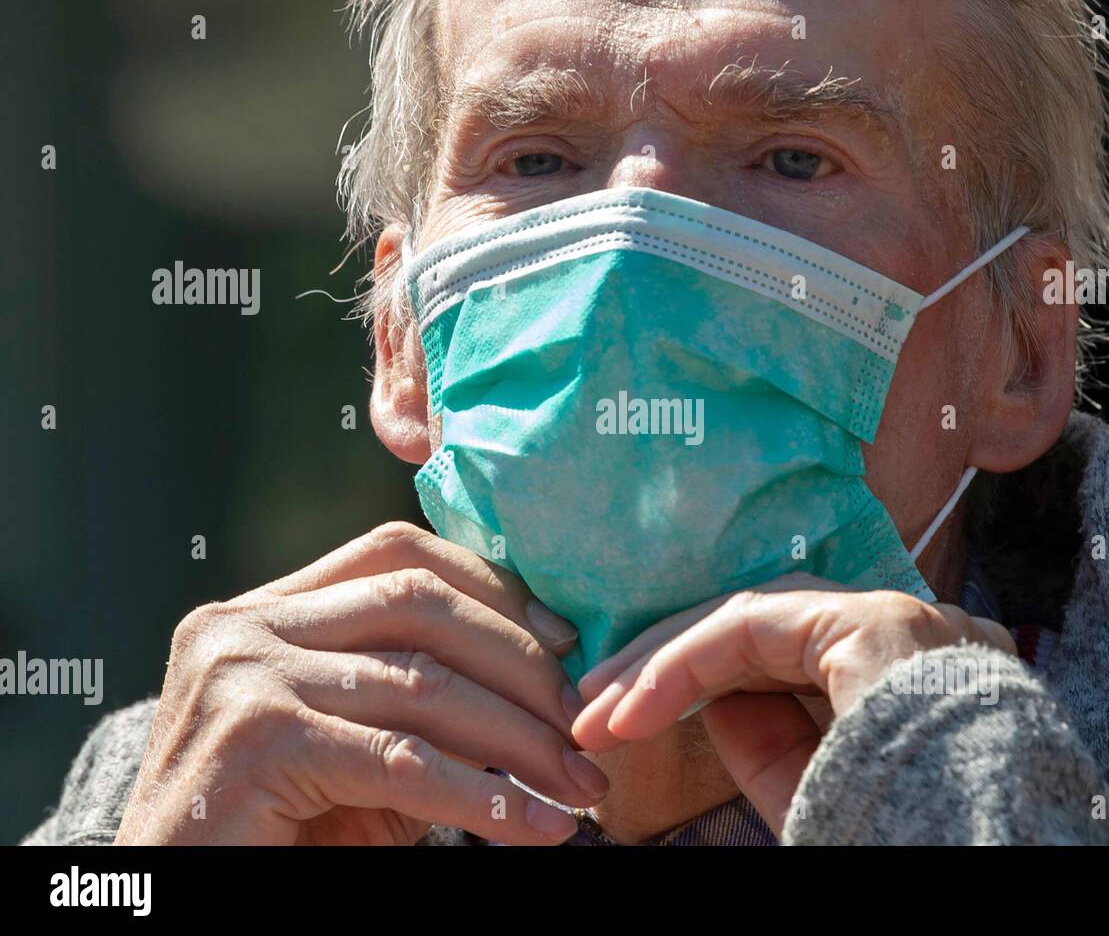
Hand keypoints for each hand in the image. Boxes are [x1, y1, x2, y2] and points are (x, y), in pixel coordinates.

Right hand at [116, 522, 605, 845]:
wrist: (177, 898)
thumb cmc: (277, 830)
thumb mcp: (360, 744)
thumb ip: (425, 699)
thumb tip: (550, 677)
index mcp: (267, 609)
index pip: (398, 556)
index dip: (493, 589)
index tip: (565, 640)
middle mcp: (245, 625)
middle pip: (420, 604)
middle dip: (522, 665)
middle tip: (585, 723)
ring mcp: (243, 675)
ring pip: (423, 684)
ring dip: (521, 739)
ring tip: (579, 783)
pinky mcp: (256, 739)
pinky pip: (402, 761)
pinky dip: (484, 797)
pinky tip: (536, 823)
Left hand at [570, 573, 1013, 833]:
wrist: (979, 846)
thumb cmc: (907, 829)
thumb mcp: (816, 792)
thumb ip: (770, 744)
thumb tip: (713, 702)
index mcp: (891, 671)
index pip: (777, 653)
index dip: (694, 681)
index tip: (624, 723)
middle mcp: (896, 633)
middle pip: (754, 625)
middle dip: (665, 664)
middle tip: (593, 706)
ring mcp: (892, 619)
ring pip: (747, 616)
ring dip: (663, 661)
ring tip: (597, 706)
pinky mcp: (876, 622)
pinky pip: (753, 626)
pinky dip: (685, 662)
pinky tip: (635, 704)